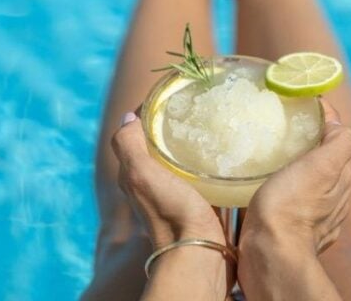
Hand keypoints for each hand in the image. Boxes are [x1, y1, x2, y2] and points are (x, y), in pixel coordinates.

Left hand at [111, 111, 224, 248]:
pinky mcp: (200, 204)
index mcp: (135, 176)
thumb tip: (128, 117)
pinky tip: (222, 154)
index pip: (138, 135)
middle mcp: (152, 185)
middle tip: (195, 106)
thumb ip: (129, 146)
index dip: (149, 114)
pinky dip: (207, 162)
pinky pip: (201, 176)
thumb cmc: (170, 213)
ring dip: (192, 144)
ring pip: (181, 161)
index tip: (171, 97)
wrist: (199, 254)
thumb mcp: (141, 174)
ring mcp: (177, 196)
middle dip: (173, 126)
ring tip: (212, 124)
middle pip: (160, 147)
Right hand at [242, 99, 350, 256]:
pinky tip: (269, 185)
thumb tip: (337, 121)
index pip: (337, 134)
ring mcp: (318, 215)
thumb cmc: (291, 205)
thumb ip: (339, 141)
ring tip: (270, 152)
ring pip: (309, 178)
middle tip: (280, 125)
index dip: (320, 116)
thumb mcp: (321, 165)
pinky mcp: (297, 228)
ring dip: (295, 164)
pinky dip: (286, 187)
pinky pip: (294, 198)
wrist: (270, 254)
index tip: (297, 104)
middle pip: (324, 155)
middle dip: (308, 139)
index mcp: (344, 176)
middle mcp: (337, 196)